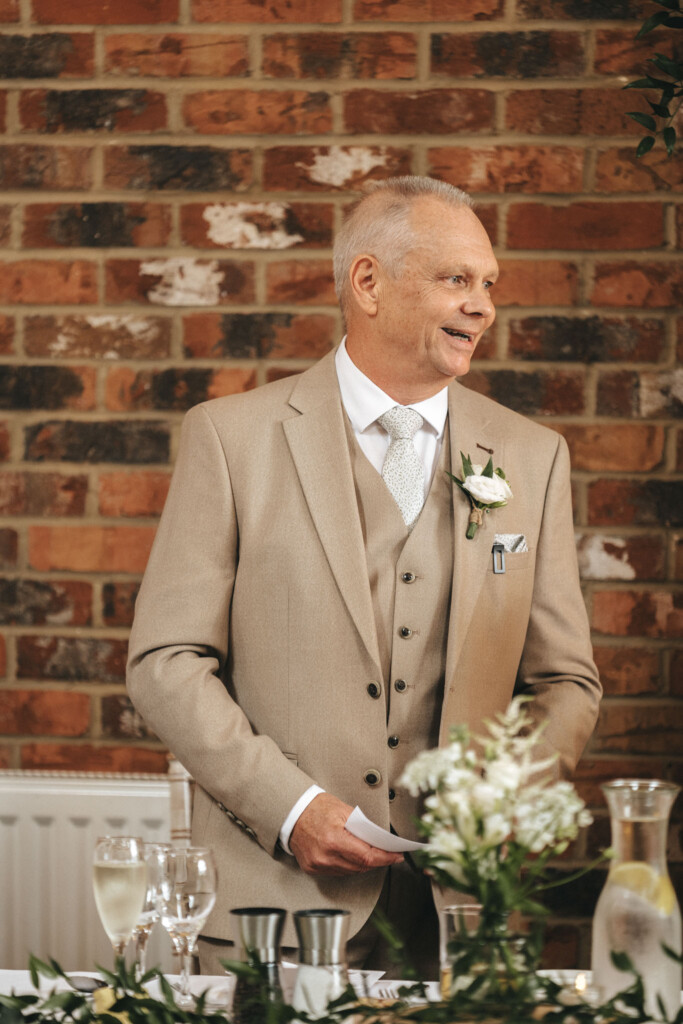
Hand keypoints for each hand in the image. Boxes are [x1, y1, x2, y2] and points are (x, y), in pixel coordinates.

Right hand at [289, 793, 403, 876]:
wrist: (292, 812)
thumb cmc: (316, 807)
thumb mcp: (344, 810)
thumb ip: (363, 828)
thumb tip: (380, 840)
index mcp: (333, 839)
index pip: (367, 857)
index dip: (385, 858)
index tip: (396, 856)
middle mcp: (324, 856)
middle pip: (360, 866)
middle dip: (376, 860)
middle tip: (387, 853)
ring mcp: (317, 864)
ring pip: (350, 871)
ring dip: (363, 864)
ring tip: (370, 852)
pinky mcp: (312, 868)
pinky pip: (337, 872)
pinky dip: (348, 865)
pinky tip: (352, 856)